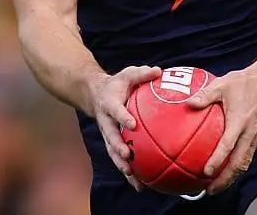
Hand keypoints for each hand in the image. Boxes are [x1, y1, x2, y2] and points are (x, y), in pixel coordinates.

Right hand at [89, 65, 162, 190]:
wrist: (96, 94)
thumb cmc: (117, 84)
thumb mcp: (128, 74)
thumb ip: (142, 73)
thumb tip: (160, 71)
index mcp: (109, 104)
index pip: (116, 111)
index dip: (123, 117)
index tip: (132, 125)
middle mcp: (106, 121)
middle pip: (111, 137)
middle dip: (118, 147)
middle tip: (128, 156)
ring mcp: (108, 134)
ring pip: (113, 153)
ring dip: (122, 166)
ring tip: (134, 179)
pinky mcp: (112, 143)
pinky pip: (119, 158)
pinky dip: (128, 172)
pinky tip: (140, 185)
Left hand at [187, 65, 256, 193]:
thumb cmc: (243, 82)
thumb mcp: (221, 85)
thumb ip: (205, 96)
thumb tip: (188, 103)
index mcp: (239, 121)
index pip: (228, 146)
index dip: (217, 161)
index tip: (206, 172)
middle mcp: (250, 133)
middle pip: (239, 164)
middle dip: (225, 180)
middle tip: (210, 190)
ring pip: (245, 163)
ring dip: (232, 177)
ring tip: (217, 186)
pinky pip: (249, 155)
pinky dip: (238, 166)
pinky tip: (227, 168)